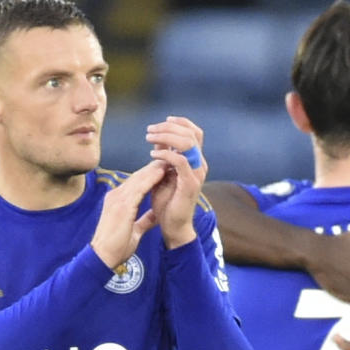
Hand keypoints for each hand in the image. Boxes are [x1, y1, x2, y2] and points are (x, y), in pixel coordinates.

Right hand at [90, 160, 164, 268]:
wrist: (103, 257)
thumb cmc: (116, 247)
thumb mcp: (134, 231)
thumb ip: (144, 221)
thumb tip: (155, 215)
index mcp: (118, 202)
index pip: (136, 184)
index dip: (150, 177)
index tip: (164, 171)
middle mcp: (116, 196)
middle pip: (137, 177)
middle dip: (153, 168)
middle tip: (168, 158)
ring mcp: (117, 199)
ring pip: (139, 179)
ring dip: (154, 169)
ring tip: (168, 160)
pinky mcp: (122, 205)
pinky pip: (139, 188)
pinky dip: (151, 179)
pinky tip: (161, 172)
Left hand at [146, 115, 206, 247]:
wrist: (173, 227)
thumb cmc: (167, 203)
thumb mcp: (163, 174)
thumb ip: (163, 156)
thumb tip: (157, 139)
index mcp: (195, 161)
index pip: (193, 132)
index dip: (180, 123)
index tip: (162, 122)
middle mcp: (199, 165)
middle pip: (191, 133)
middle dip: (169, 127)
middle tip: (150, 131)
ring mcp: (197, 174)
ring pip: (187, 143)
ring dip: (166, 137)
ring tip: (149, 139)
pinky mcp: (190, 184)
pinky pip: (180, 161)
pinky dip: (165, 154)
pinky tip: (152, 155)